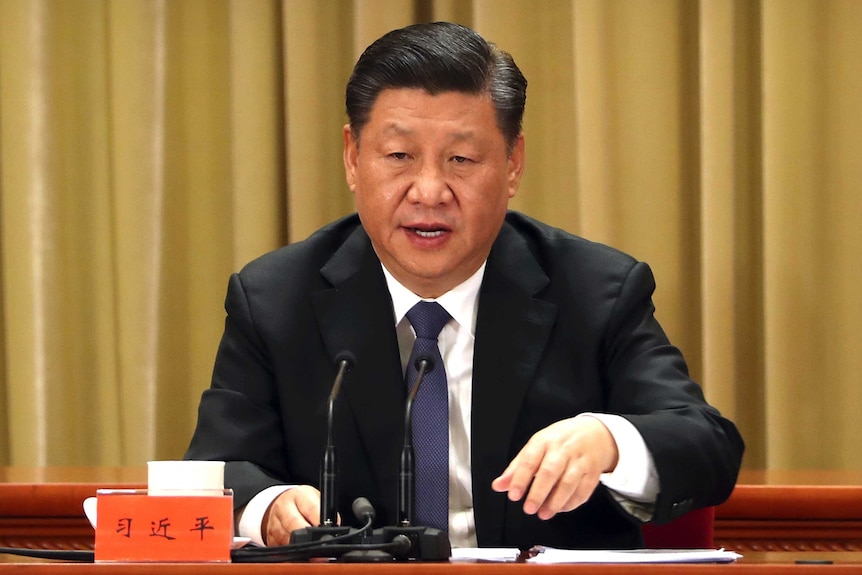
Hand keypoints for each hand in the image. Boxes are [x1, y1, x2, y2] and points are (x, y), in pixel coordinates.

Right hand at [262, 485, 323, 545]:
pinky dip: (290, 551)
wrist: (280, 503)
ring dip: (300, 546)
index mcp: (298, 495)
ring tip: (311, 549)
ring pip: (286, 539)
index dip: (318, 520)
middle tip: (319, 544)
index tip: (327, 530)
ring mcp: (274, 522)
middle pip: (294, 524)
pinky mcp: (269, 537)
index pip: (309, 508)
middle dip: (308, 537)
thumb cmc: (302, 501)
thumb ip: (325, 511)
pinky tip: (298, 549)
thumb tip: (335, 526)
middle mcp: (283, 507)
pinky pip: (280, 548)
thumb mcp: (315, 498)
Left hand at [491, 415, 618, 519]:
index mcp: (544, 441)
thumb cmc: (560, 441)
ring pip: (568, 482)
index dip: (521, 479)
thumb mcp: (536, 447)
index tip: (513, 494)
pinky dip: (571, 503)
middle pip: (550, 471)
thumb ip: (517, 467)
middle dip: (538, 493)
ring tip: (543, 513)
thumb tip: (499, 485)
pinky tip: (561, 508)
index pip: (530, 460)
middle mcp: (563, 449)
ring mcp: (580, 460)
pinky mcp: (593, 472)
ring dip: (555, 502)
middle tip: (529, 508)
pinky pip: (583, 490)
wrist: (595, 434)